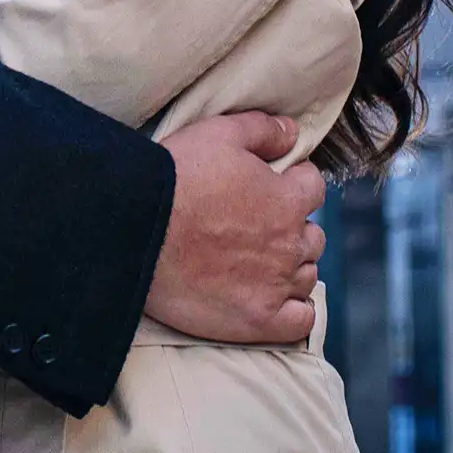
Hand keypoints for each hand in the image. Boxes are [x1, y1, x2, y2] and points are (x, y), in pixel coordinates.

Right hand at [144, 114, 327, 345]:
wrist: (138, 230)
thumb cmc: (176, 178)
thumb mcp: (219, 133)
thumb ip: (263, 130)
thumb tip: (293, 133)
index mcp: (286, 199)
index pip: (313, 188)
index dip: (294, 184)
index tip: (274, 187)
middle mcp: (289, 244)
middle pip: (312, 237)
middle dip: (293, 229)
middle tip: (259, 228)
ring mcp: (276, 285)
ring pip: (306, 276)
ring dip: (292, 267)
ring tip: (261, 263)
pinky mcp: (258, 320)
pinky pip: (300, 322)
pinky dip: (296, 312)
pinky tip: (278, 301)